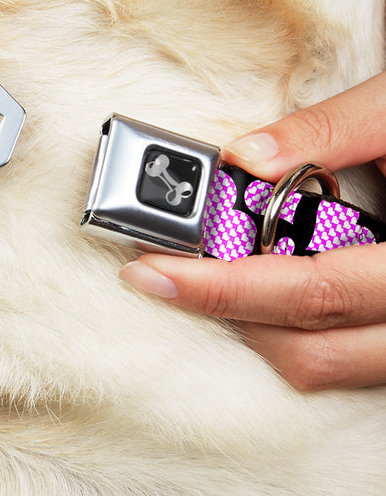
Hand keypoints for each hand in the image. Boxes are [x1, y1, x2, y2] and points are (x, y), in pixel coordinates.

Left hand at [120, 71, 385, 390]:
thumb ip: (330, 130)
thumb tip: (244, 156)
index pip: (311, 291)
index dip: (223, 287)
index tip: (153, 270)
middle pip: (309, 347)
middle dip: (223, 311)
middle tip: (160, 272)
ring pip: (324, 365)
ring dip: (254, 326)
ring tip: (204, 276)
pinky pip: (343, 358)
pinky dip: (289, 328)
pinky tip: (259, 284)